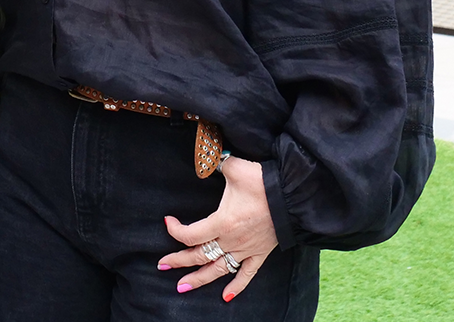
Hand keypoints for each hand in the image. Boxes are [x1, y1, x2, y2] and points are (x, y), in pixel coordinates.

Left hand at [157, 156, 277, 302]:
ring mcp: (246, 249)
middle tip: (162, 265)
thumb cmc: (261, 181)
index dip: (175, 230)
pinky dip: (237, 287)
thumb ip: (214, 161)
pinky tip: (226, 297)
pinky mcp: (260, 253)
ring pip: (219, 270)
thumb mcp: (234, 168)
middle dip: (179, 261)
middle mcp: (232, 241)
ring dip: (199, 279)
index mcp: (223, 223)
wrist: (292, 195)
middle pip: (199, 256)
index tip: (167, 220)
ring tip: (182, 287)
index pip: (191, 235)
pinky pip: (247, 274)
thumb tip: (203, 155)